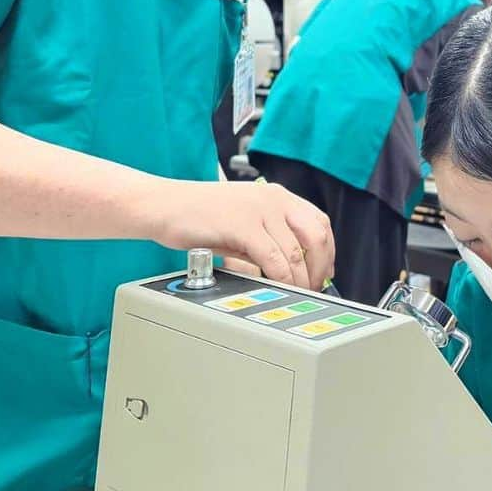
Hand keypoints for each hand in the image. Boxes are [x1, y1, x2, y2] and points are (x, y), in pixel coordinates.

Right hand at [152, 180, 333, 290]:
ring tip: (294, 295)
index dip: (327, 251)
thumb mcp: (242, 220)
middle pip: (316, 235)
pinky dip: (281, 278)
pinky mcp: (243, 224)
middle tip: (312, 289)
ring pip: (296, 251)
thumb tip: (292, 267)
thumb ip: (267, 237)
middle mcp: (272, 198)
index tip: (325, 272)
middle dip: (319, 268)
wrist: (164, 205)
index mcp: (275, 195)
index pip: (318, 222)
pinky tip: (277, 288)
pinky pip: (273, 258)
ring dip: (300, 280)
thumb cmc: (197, 215)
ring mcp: (259, 209)